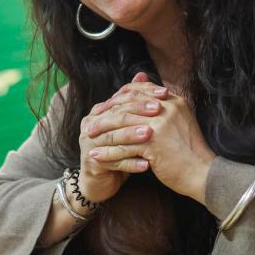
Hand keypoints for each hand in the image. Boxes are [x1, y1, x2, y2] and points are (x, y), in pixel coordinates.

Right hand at [76, 74, 157, 204]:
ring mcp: (89, 144)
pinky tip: (147, 165)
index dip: (143, 95)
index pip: (122, 99)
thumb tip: (142, 74)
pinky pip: (113, 162)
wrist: (102, 181)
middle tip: (159, 110)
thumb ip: (134, 102)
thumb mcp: (128, 124)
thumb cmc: (119, 149)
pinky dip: (131, 163)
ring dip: (133, 136)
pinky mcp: (91, 163)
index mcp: (99, 112)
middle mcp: (90, 124)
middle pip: (116, 115)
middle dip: (139, 112)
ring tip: (152, 135)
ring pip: (114, 138)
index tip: (166, 94)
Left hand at [85, 73, 216, 203]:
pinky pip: (123, 146)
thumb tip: (143, 101)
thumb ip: (163, 108)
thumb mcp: (180, 121)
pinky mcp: (153, 144)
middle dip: (106, 113)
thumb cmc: (190, 150)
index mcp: (173, 100)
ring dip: (102, 131)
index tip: (105, 105)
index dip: (119, 97)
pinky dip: (108, 150)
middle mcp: (166, 108)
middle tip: (91, 121)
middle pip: (127, 104)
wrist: (203, 173)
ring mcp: (160, 125)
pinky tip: (96, 155)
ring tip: (88, 136)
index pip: (139, 90)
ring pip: (122, 124)